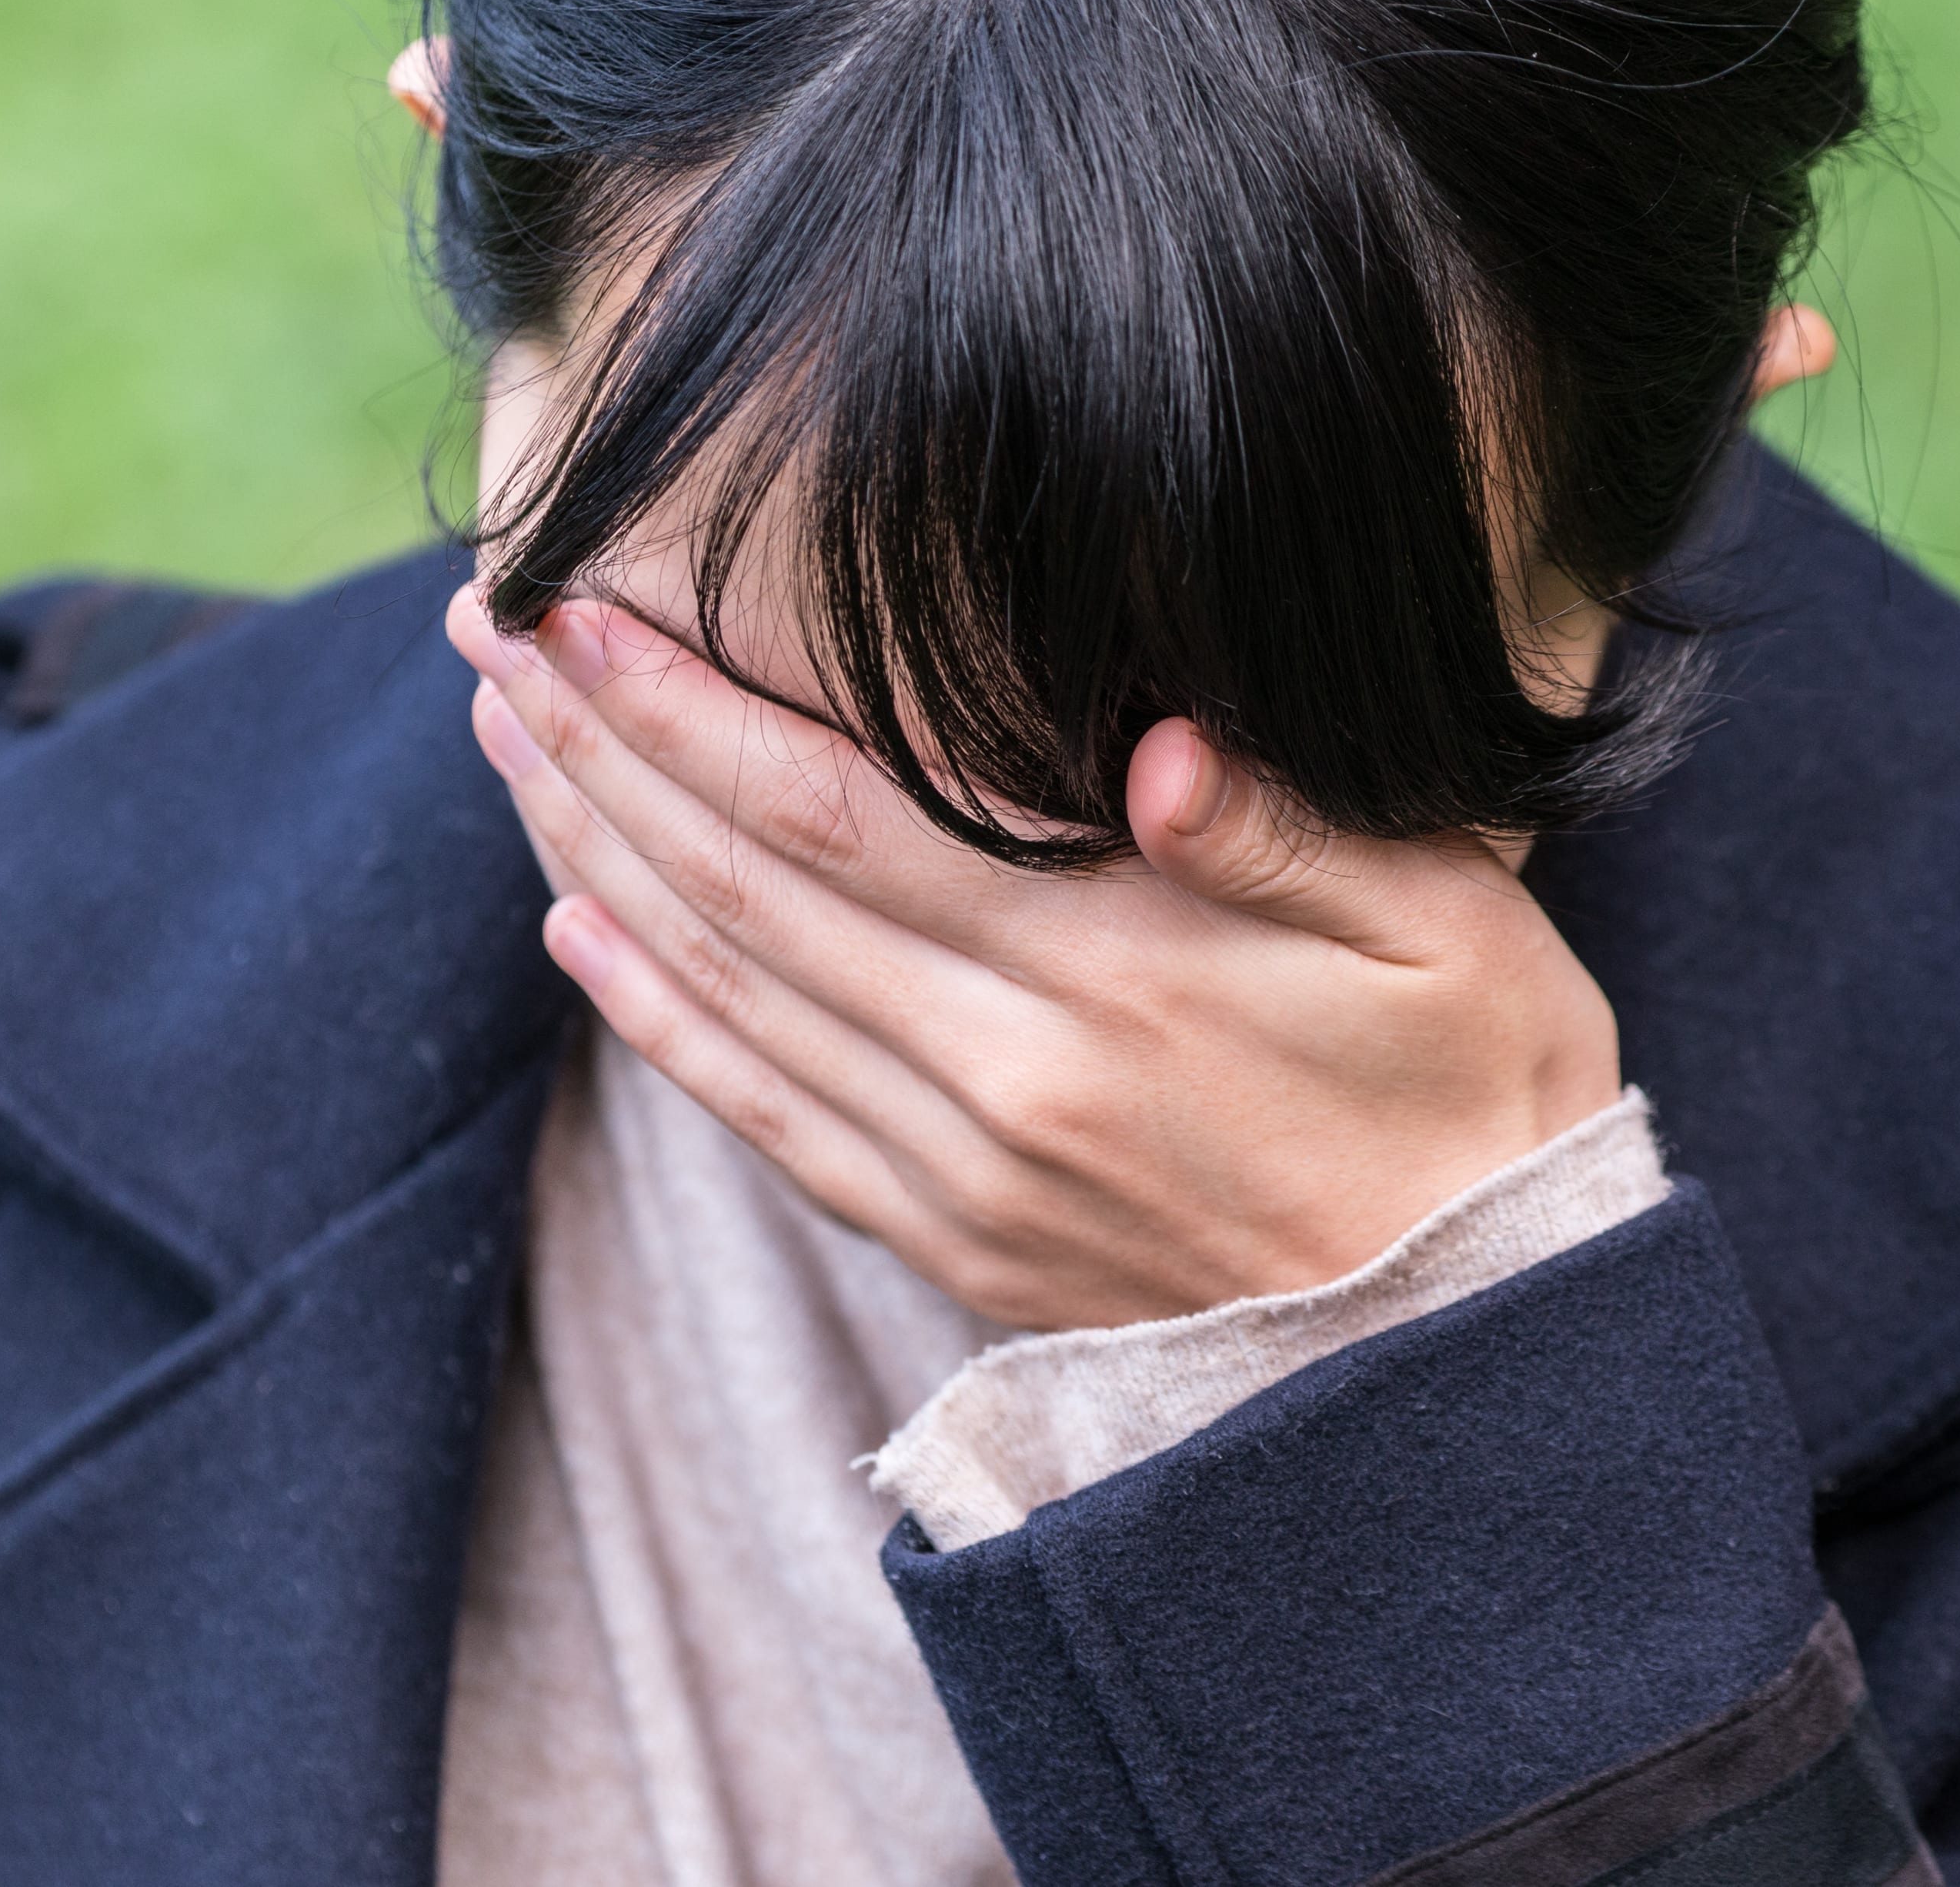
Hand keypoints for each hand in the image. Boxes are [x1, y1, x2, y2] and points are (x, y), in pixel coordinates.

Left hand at [445, 586, 1622, 1330]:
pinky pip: (760, 1115)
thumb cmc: (1471, 1096)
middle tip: (488, 630)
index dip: (691, 709)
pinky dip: (656, 1018)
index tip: (584, 606)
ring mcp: (960, 1168)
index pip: (837, 814)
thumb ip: (1289, 835)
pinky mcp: (950, 1234)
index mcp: (1110, 977)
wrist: (1467, 1354)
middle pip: (737, 886)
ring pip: (722, 989)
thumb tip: (1162, 745)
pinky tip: (581, 930)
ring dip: (592, 853)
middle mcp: (1000, 1076)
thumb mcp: (1444, 932)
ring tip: (504, 737)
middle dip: (597, 747)